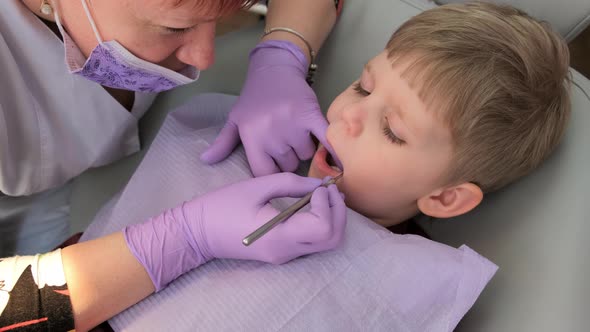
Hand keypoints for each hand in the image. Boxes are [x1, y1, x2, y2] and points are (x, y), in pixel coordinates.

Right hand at [124, 173, 345, 290]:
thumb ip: (291, 183)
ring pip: (326, 243)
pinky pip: (313, 242)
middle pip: (333, 239)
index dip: (326, 204)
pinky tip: (313, 204)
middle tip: (329, 189)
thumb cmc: (222, 206)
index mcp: (279, 236)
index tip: (316, 187)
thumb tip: (319, 184)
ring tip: (323, 194)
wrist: (197, 233)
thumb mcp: (256, 186)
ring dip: (333, 218)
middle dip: (338, 212)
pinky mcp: (282, 253)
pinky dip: (322, 223)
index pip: (323, 227)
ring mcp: (285, 256)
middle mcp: (287, 252)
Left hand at [200, 40, 336, 176]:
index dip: (271, 173)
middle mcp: (271, 133)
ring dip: (305, 148)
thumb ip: (223, 143)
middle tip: (285, 140)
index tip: (274, 165)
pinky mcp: (311, 116)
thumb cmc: (254, 98)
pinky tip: (339, 164)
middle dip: (289, 157)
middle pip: (288, 165)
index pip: (265, 173)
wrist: (275, 69)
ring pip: (306, 155)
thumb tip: (205, 161)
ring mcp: (292, 125)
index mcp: (252, 137)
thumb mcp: (235, 119)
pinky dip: (332, 152)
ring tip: (298, 132)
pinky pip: (325, 141)